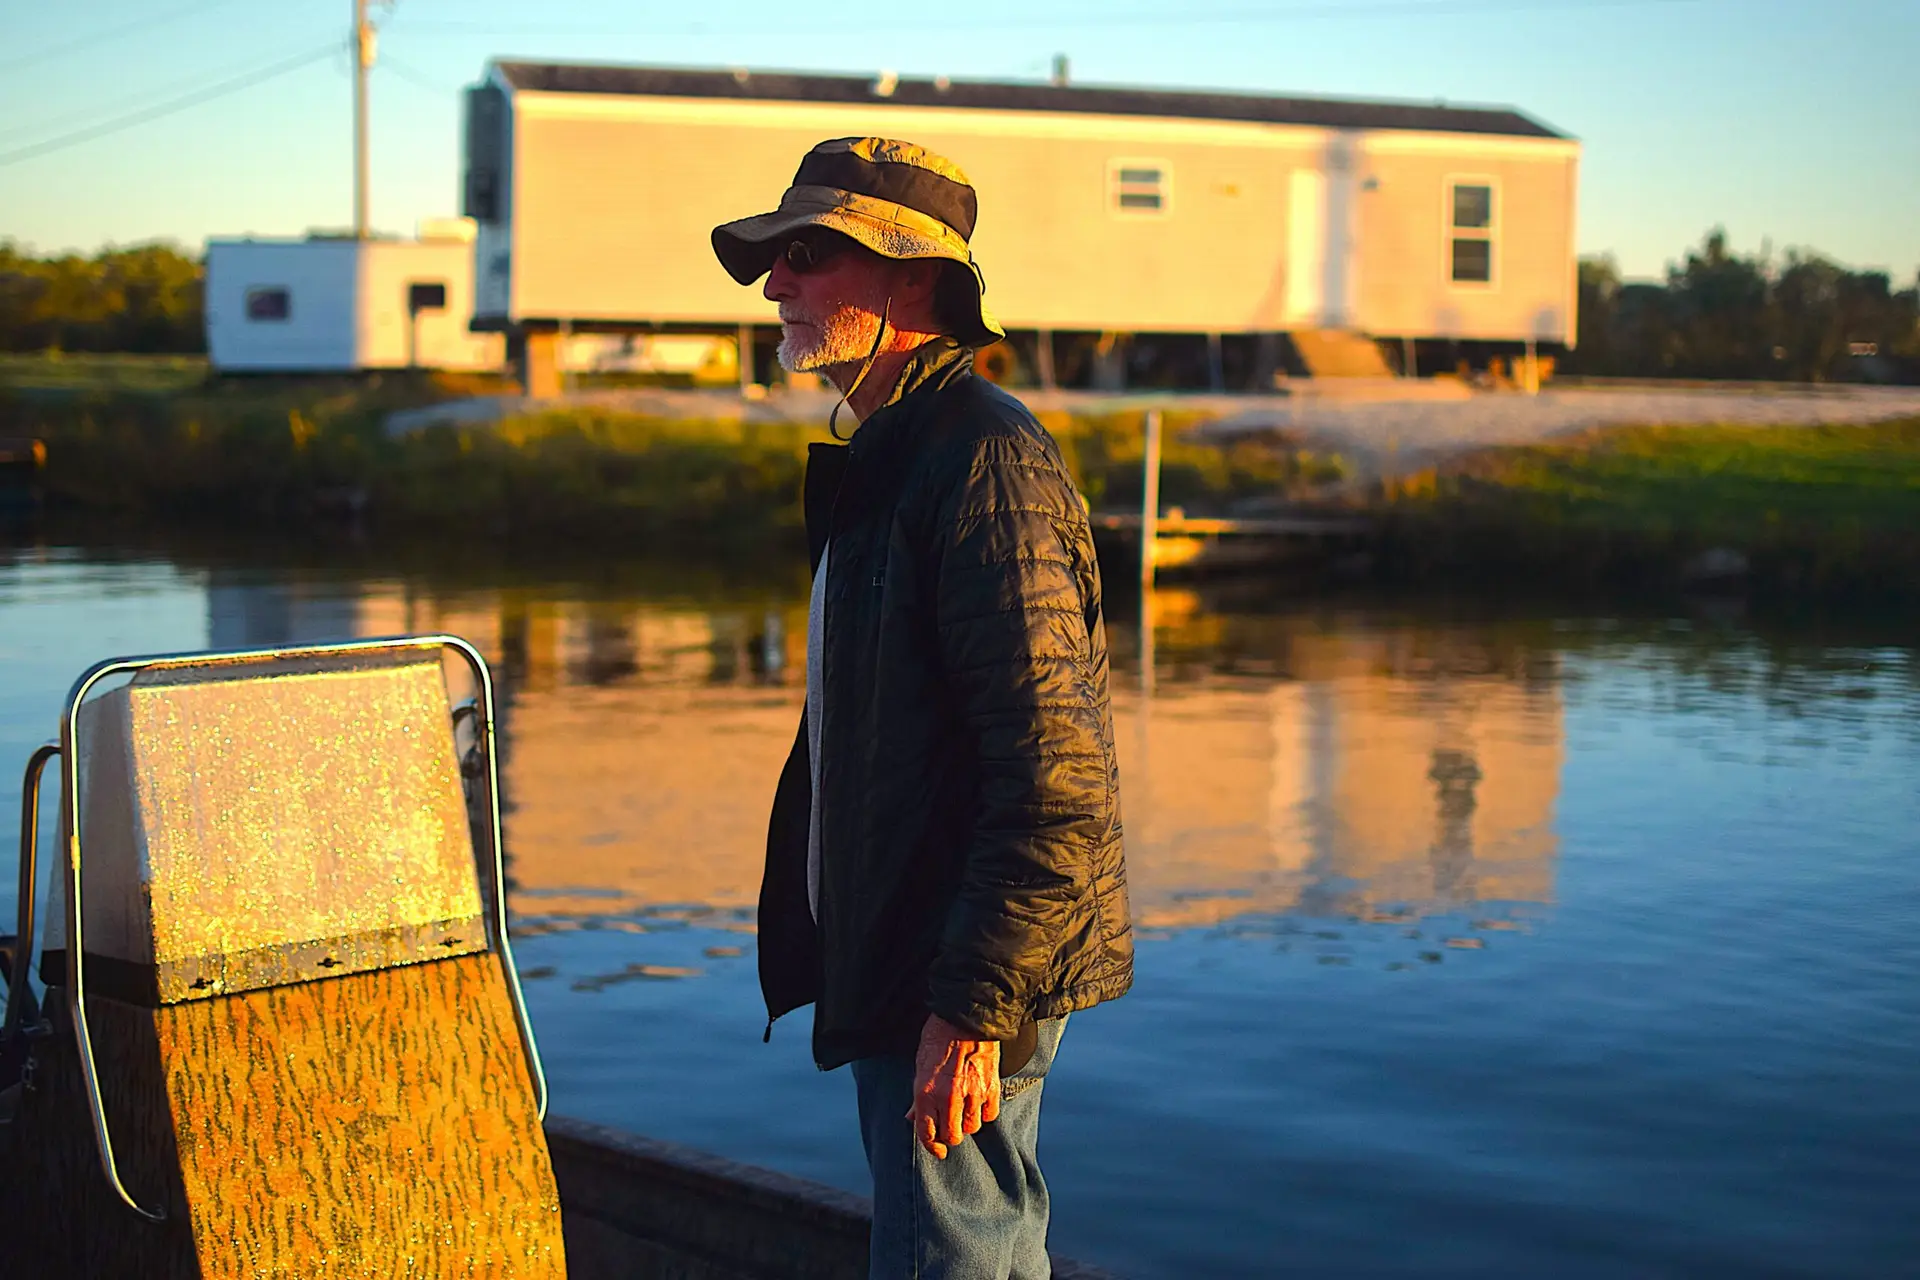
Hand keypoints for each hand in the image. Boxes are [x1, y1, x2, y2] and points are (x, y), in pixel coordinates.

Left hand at [907, 1013, 1000, 1158]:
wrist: (965, 1016)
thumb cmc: (938, 1038)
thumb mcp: (919, 1066)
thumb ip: (917, 1096)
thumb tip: (912, 1117)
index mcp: (926, 1093)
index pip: (928, 1134)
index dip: (932, 1147)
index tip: (937, 1151)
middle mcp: (949, 1097)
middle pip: (953, 1136)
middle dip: (950, 1135)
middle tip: (949, 1127)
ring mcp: (972, 1093)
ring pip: (972, 1128)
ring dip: (967, 1124)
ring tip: (963, 1113)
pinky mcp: (991, 1086)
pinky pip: (990, 1114)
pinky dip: (984, 1113)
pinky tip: (979, 1104)